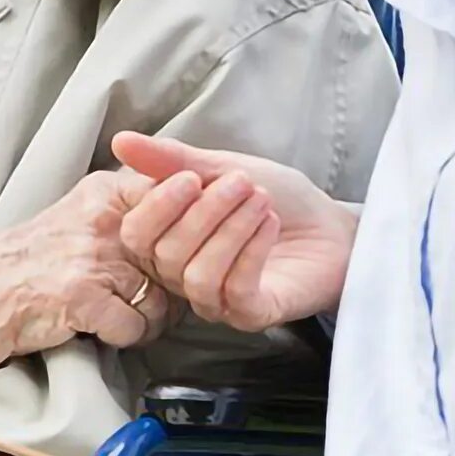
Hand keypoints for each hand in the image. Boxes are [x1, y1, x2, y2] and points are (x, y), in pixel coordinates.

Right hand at [0, 168, 181, 358]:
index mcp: (104, 193)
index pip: (179, 199)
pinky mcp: (82, 296)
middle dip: (174, 285)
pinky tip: (100, 329)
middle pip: (178, 255)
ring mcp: (92, 257)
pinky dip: (123, 336)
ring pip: (161, 298)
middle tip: (154, 295)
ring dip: (149, 318)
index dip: (192, 233)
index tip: (186, 252)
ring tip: (119, 316)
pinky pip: (135, 326)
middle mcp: (102, 218)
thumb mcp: (80, 218)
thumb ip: (131, 217)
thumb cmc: (31, 264)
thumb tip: (193, 234)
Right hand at [109, 133, 358, 329]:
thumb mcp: (223, 168)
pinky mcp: (251, 315)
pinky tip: (270, 225)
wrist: (334, 225)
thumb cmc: (278, 198)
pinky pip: (234, 291)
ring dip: (232, 230)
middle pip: (167, 254)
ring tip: (261, 202)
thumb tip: (120, 140)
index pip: (136, 235)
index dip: (158, 205)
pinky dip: (251, 251)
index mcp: (171, 240)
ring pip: (197, 275)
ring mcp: (217, 300)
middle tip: (243, 183)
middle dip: (206, 211)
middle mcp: (185, 276)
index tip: (193, 176)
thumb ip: (173, 160)